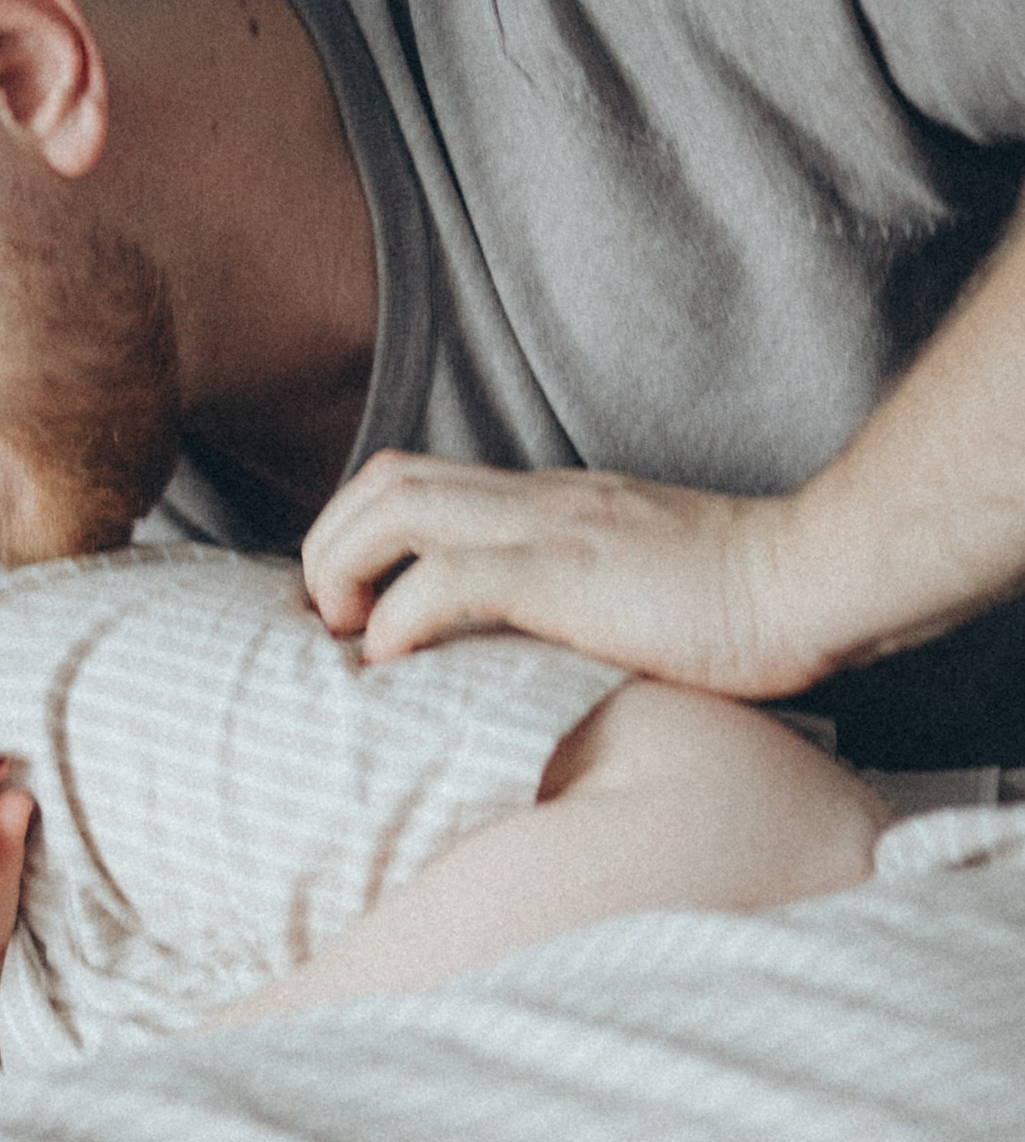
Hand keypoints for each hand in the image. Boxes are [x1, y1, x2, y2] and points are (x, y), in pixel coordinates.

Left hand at [300, 453, 815, 695]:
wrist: (813, 581)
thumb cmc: (742, 606)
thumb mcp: (632, 592)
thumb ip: (570, 605)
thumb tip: (512, 663)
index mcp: (550, 504)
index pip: (419, 480)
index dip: (356, 534)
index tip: (345, 609)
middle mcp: (537, 499)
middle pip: (384, 478)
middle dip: (328, 546)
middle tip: (329, 622)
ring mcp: (550, 527)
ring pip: (396, 506)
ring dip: (344, 569)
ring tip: (346, 635)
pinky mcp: (566, 571)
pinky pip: (449, 575)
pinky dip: (397, 616)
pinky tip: (389, 660)